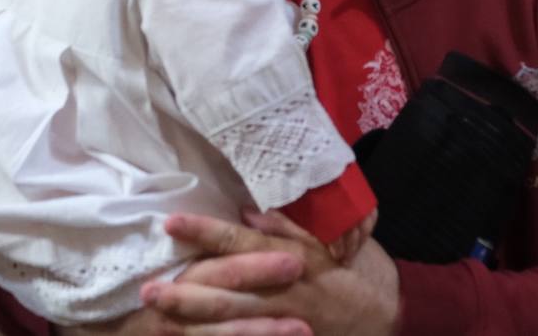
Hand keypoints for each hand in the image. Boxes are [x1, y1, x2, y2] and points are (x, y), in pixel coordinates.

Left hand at [140, 210, 399, 335]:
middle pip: (228, 297)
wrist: (389, 318)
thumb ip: (291, 229)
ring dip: (192, 327)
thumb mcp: (333, 242)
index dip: (207, 234)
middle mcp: (286, 298)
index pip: (244, 246)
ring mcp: (284, 329)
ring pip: (231, 330)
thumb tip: (248, 214)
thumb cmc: (356, 271)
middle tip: (148, 290)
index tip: (172, 223)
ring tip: (156, 320)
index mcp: (296, 264)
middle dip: (186, 294)